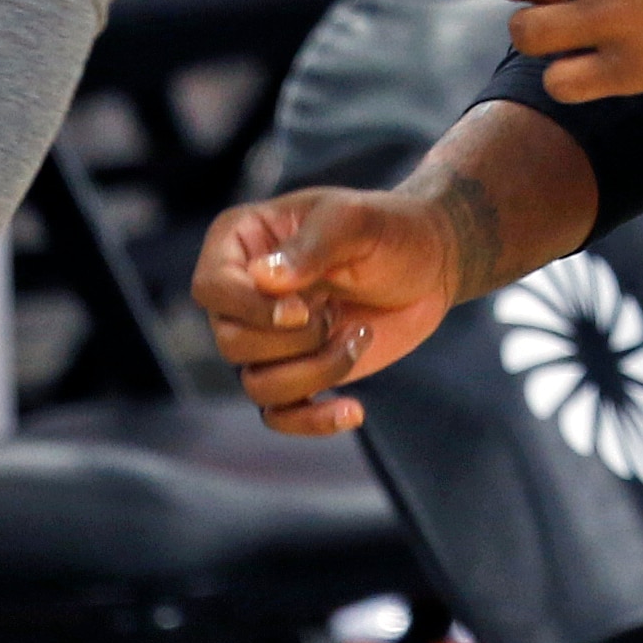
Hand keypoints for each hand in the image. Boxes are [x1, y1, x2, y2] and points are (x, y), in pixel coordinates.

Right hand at [195, 185, 475, 434]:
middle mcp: (243, 293)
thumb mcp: (356, 221)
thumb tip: (263, 279)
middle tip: (337, 315)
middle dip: (294, 341)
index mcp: (242, 241)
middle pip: (231, 343)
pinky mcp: (297, 372)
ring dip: (315, 373)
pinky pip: (280, 415)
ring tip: (360, 338)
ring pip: (257, 385)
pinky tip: (353, 410)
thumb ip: (310, 247)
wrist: (431, 261)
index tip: (304, 310)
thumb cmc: (389, 227)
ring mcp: (267, 337)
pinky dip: (312, 420)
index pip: (211, 287)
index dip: (251, 309)